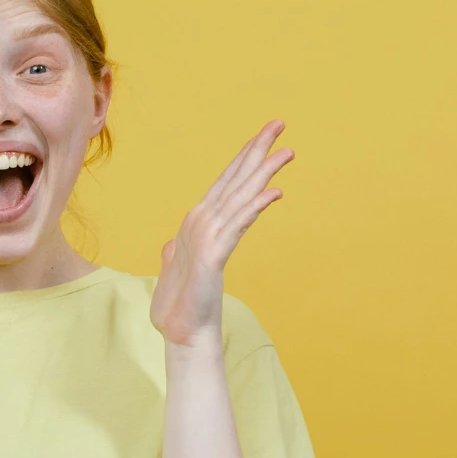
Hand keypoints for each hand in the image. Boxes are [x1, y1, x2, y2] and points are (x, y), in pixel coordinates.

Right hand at [150, 120, 291, 346]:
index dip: (244, 157)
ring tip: (286, 151)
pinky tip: (273, 193)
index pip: (225, 181)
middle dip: (257, 149)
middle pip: (234, 178)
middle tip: (278, 123)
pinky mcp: (211, 256)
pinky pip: (238, 226)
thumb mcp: (179, 269)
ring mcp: (206, 237)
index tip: (263, 137)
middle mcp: (201, 222)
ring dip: (263, 172)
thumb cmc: (183, 306)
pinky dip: (255, 208)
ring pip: (239, 196)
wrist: (184, 334)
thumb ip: (175, 252)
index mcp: (197, 223)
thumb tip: (169, 244)